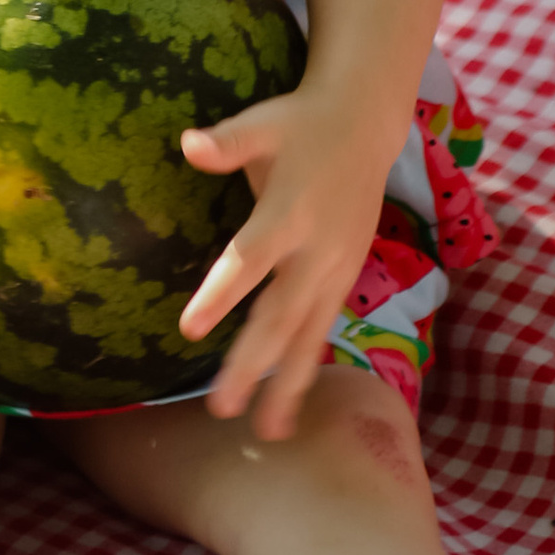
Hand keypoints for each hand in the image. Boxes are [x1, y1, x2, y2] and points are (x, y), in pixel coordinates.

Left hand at [175, 85, 402, 442]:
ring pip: (308, 335)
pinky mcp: (343, 278)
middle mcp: (315, 251)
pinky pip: (321, 329)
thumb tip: (189, 143)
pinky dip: (306, 366)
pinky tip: (288, 402)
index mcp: (288, 213)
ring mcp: (334, 269)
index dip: (220, 295)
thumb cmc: (301, 124)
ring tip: (266, 431)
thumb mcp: (263, 123)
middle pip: (280, 315)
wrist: (366, 125)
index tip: (188, 330)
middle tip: (219, 407)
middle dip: (251, 364)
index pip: (248, 261)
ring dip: (286, 383)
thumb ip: (228, 142)